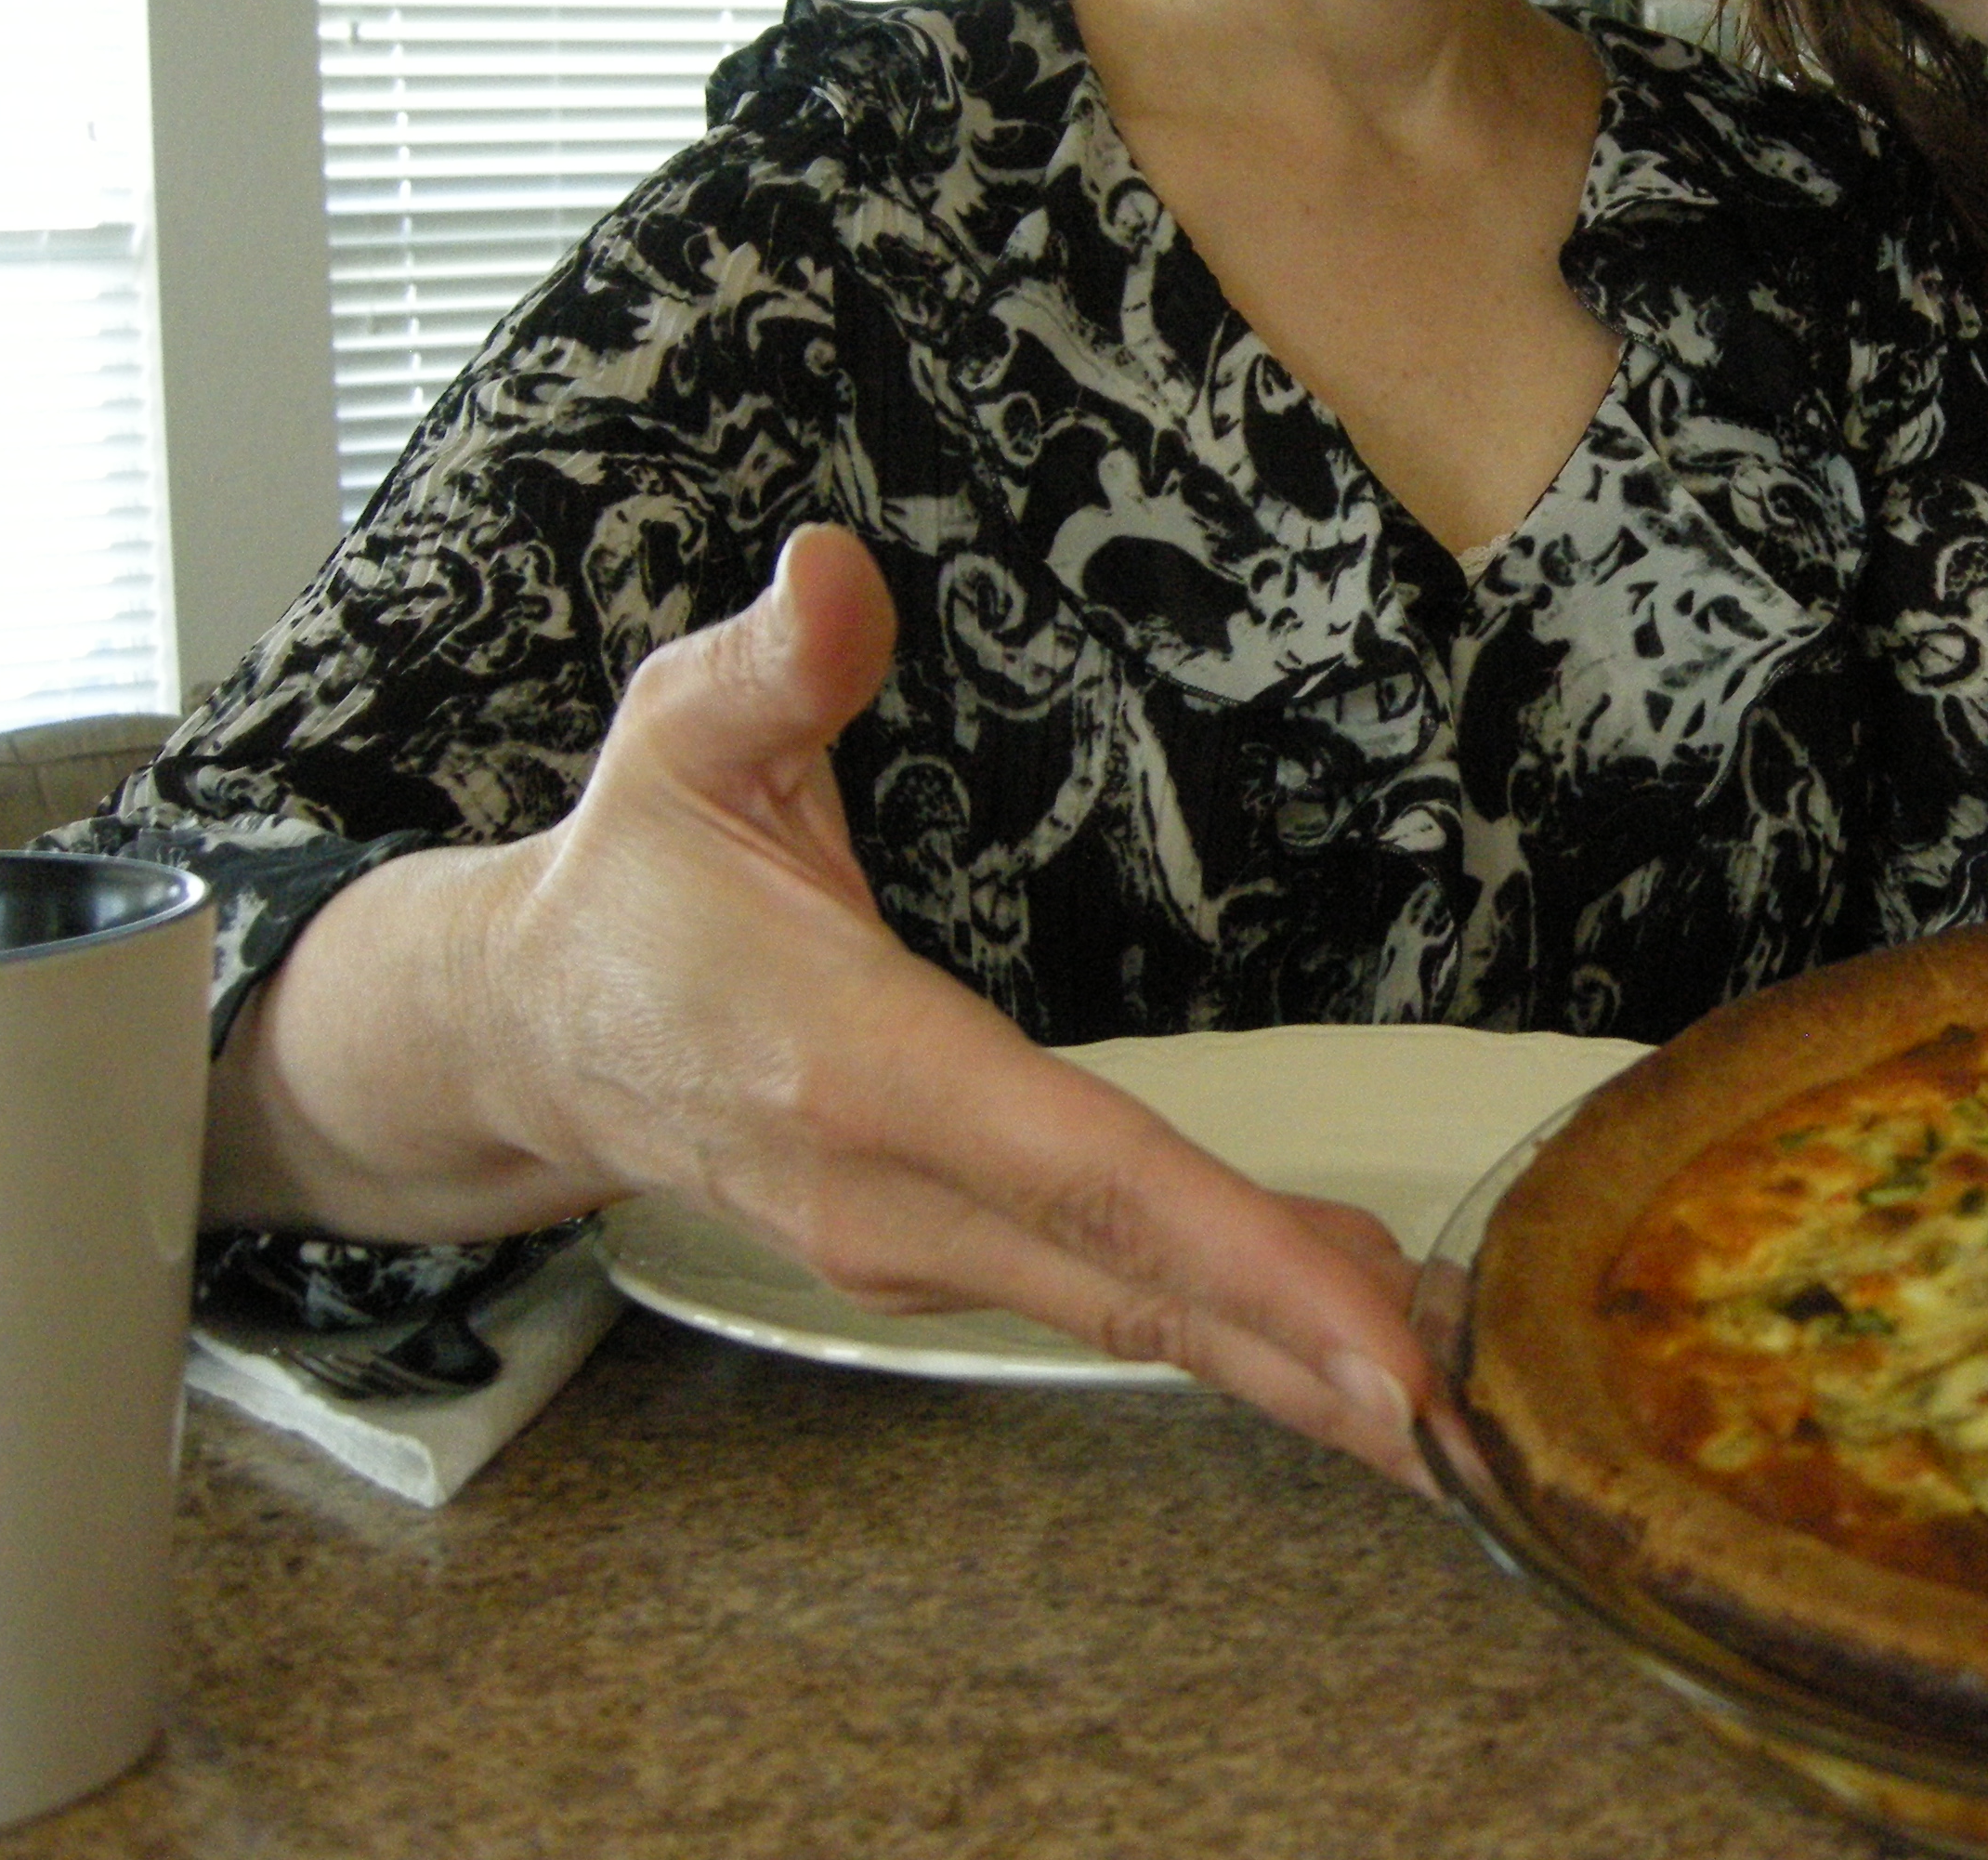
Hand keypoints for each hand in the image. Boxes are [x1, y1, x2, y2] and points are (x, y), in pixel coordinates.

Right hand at [240, 526, 1435, 1485]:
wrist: (522, 1034)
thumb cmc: (631, 874)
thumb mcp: (679, 734)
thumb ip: (772, 662)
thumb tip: (835, 573)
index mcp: (852, 1060)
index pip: (1077, 1162)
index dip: (1233, 1245)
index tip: (1367, 1326)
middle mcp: (888, 1185)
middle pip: (1127, 1273)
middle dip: (1300, 1347)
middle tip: (1465, 1414)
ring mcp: (905, 1243)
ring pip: (1119, 1303)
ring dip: (1280, 1347)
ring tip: (1440, 1384)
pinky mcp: (927, 1257)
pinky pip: (1095, 1291)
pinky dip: (1217, 1320)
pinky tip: (1328, 1322)